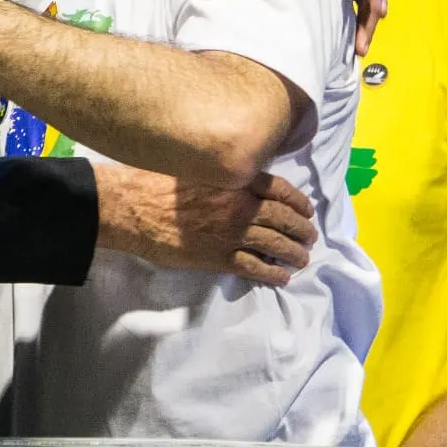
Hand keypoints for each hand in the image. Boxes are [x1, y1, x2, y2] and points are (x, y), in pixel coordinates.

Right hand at [94, 164, 317, 287]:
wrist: (136, 209)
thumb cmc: (158, 184)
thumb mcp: (197, 168)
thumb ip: (222, 176)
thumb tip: (238, 181)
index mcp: (235, 181)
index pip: (280, 190)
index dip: (298, 201)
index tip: (306, 209)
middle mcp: (241, 206)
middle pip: (284, 219)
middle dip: (302, 229)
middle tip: (310, 236)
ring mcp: (232, 234)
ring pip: (275, 244)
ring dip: (294, 253)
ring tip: (302, 258)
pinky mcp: (220, 258)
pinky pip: (255, 267)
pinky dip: (273, 274)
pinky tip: (282, 278)